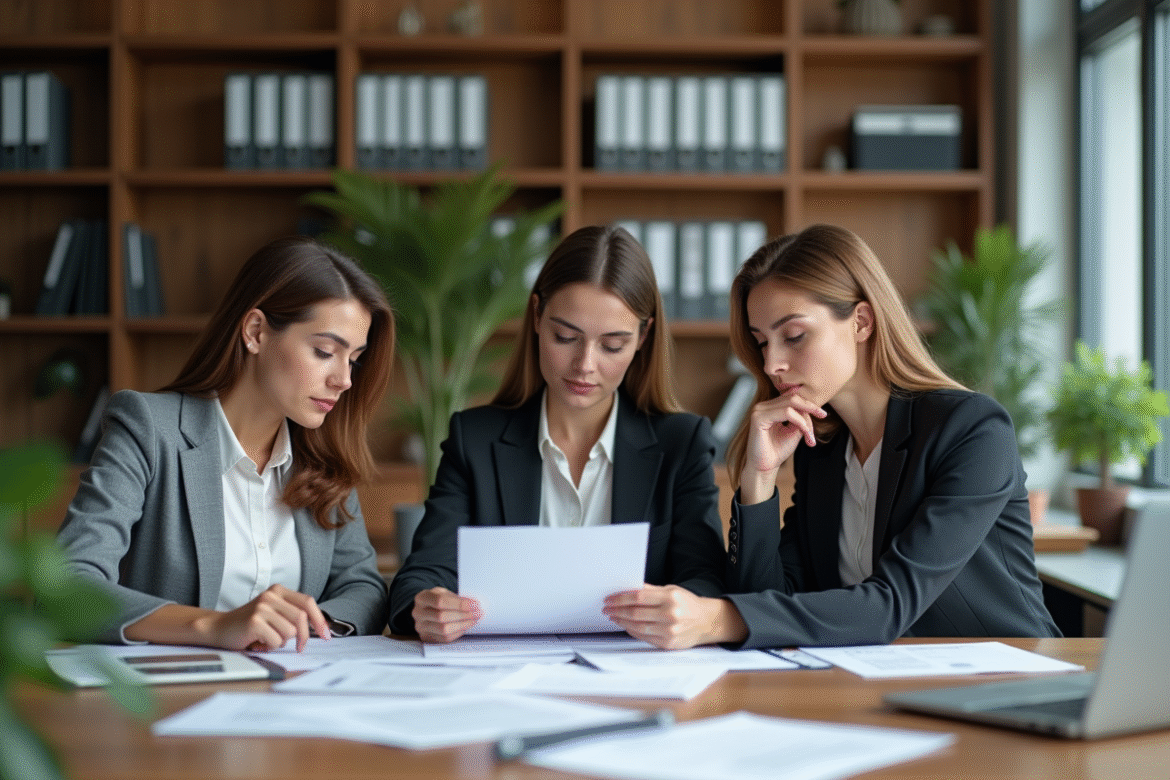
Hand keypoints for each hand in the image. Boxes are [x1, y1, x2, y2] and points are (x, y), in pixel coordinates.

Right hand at [201, 584, 330, 652]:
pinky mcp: (254, 621)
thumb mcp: (273, 613)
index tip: (326, 635)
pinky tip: (258, 642)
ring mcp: (262, 607)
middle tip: (300, 648)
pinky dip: (270, 646)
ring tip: (267, 639)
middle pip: (301, 618)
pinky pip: (276, 640)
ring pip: (289, 632)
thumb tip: (321, 628)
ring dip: (281, 642)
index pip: (307, 602)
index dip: (319, 619)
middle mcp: (271, 596)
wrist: (218, 628)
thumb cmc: (250, 625)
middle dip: (304, 637)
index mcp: (278, 591)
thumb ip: (292, 615)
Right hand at [412, 587, 480, 642]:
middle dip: (463, 615)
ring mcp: (421, 627)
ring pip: (444, 629)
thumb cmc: (438, 600)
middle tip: (477, 613)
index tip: (474, 604)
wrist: (427, 610)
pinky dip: (458, 632)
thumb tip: (473, 605)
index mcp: (422, 598)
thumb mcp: (444, 593)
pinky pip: (445, 638)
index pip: (440, 601)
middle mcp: (418, 613)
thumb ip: (455, 598)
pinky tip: (466, 626)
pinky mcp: (427, 638)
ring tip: (474, 620)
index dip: (459, 604)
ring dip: (462, 625)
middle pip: (442, 617)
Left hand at [603, 585, 746, 649]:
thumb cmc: (687, 603)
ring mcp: (669, 631)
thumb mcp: (672, 590)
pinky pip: (644, 637)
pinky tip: (625, 625)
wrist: (707, 622)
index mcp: (671, 598)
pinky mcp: (668, 643)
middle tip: (607, 608)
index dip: (621, 598)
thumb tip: (628, 588)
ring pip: (638, 626)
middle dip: (617, 610)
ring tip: (613, 616)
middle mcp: (670, 615)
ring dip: (621, 621)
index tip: (609, 599)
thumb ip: (651, 590)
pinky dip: (632, 631)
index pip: (639, 597)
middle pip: (636, 613)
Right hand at [740, 392, 827, 503]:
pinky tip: (805, 430)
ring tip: (810, 433)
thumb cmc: (777, 451)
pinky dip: (799, 420)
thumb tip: (811, 409)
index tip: (823, 414)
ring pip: (791, 403)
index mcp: (770, 407)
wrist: (765, 467)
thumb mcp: (794, 431)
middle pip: (793, 398)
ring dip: (805, 418)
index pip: (792, 398)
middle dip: (810, 408)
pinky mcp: (759, 418)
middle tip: (823, 415)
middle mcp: (763, 406)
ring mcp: (759, 410)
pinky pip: (786, 412)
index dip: (809, 404)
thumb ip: (801, 418)